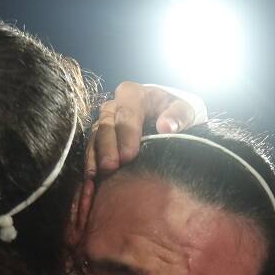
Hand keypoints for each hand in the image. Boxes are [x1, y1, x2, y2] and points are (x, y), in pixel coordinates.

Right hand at [86, 82, 204, 177]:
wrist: (168, 118)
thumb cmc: (176, 114)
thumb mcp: (185, 110)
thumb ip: (179, 116)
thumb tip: (165, 126)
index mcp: (134, 94)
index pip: (127, 110)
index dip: (126, 133)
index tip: (129, 155)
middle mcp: (115, 105)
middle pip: (106, 123)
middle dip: (107, 146)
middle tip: (110, 167)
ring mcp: (105, 122)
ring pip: (95, 136)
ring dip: (95, 157)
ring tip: (96, 176)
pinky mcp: (100, 137)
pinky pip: (91, 148)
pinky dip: (89, 164)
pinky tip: (90, 180)